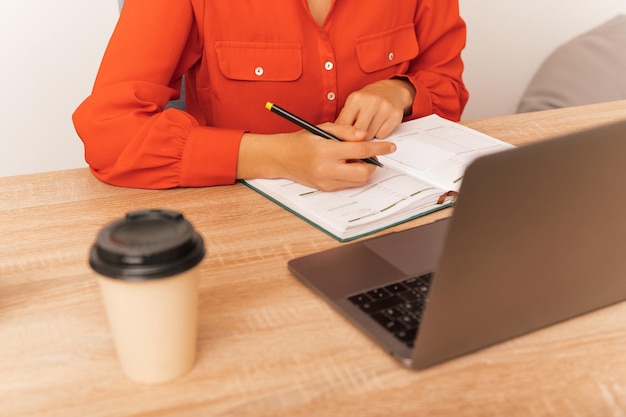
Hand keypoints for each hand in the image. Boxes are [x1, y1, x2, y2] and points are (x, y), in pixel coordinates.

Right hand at [237, 124, 395, 190]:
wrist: (281, 157)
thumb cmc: (302, 140)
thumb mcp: (323, 128)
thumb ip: (346, 131)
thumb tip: (365, 136)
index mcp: (326, 150)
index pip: (360, 150)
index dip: (379, 147)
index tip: (390, 146)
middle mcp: (326, 169)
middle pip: (363, 172)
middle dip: (373, 164)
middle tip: (371, 154)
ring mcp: (326, 182)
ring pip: (358, 181)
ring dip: (364, 170)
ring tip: (356, 159)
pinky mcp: (325, 189)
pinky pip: (348, 184)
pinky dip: (353, 175)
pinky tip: (346, 166)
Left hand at [335, 79, 415, 138]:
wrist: (391, 91)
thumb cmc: (368, 100)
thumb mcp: (352, 105)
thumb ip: (343, 120)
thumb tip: (333, 137)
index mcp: (356, 99)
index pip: (344, 125)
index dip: (342, 136)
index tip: (340, 142)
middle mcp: (371, 102)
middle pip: (358, 133)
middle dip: (356, 137)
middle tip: (356, 136)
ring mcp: (384, 108)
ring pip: (371, 136)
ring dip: (368, 136)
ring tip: (369, 126)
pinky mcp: (395, 116)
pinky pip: (383, 136)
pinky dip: (380, 134)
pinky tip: (379, 125)